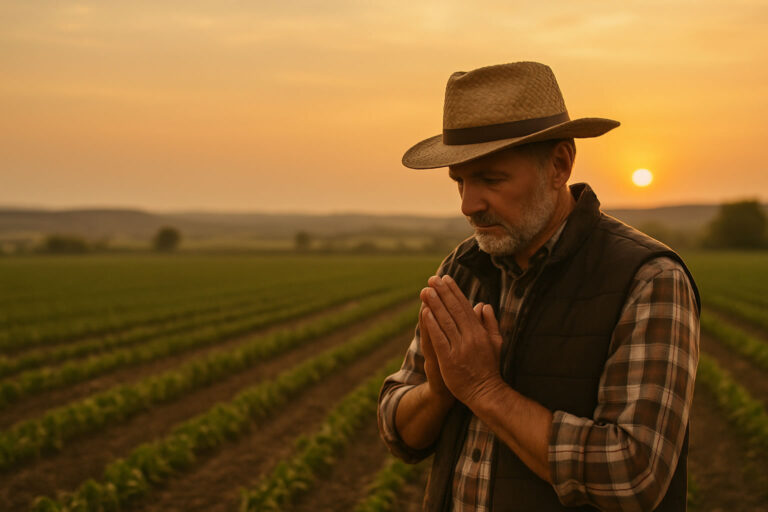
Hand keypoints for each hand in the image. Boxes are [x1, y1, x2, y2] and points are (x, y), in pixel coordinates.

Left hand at [419, 275, 503, 406]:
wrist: (485, 392)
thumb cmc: (489, 367)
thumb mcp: (496, 343)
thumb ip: (490, 323)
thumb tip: (484, 304)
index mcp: (480, 332)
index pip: (465, 307)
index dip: (454, 292)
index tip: (445, 279)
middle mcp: (470, 337)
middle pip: (454, 310)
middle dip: (442, 293)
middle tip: (432, 279)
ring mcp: (459, 348)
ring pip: (445, 321)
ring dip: (435, 304)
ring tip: (426, 290)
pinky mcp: (449, 359)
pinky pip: (439, 338)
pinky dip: (432, 324)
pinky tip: (425, 312)